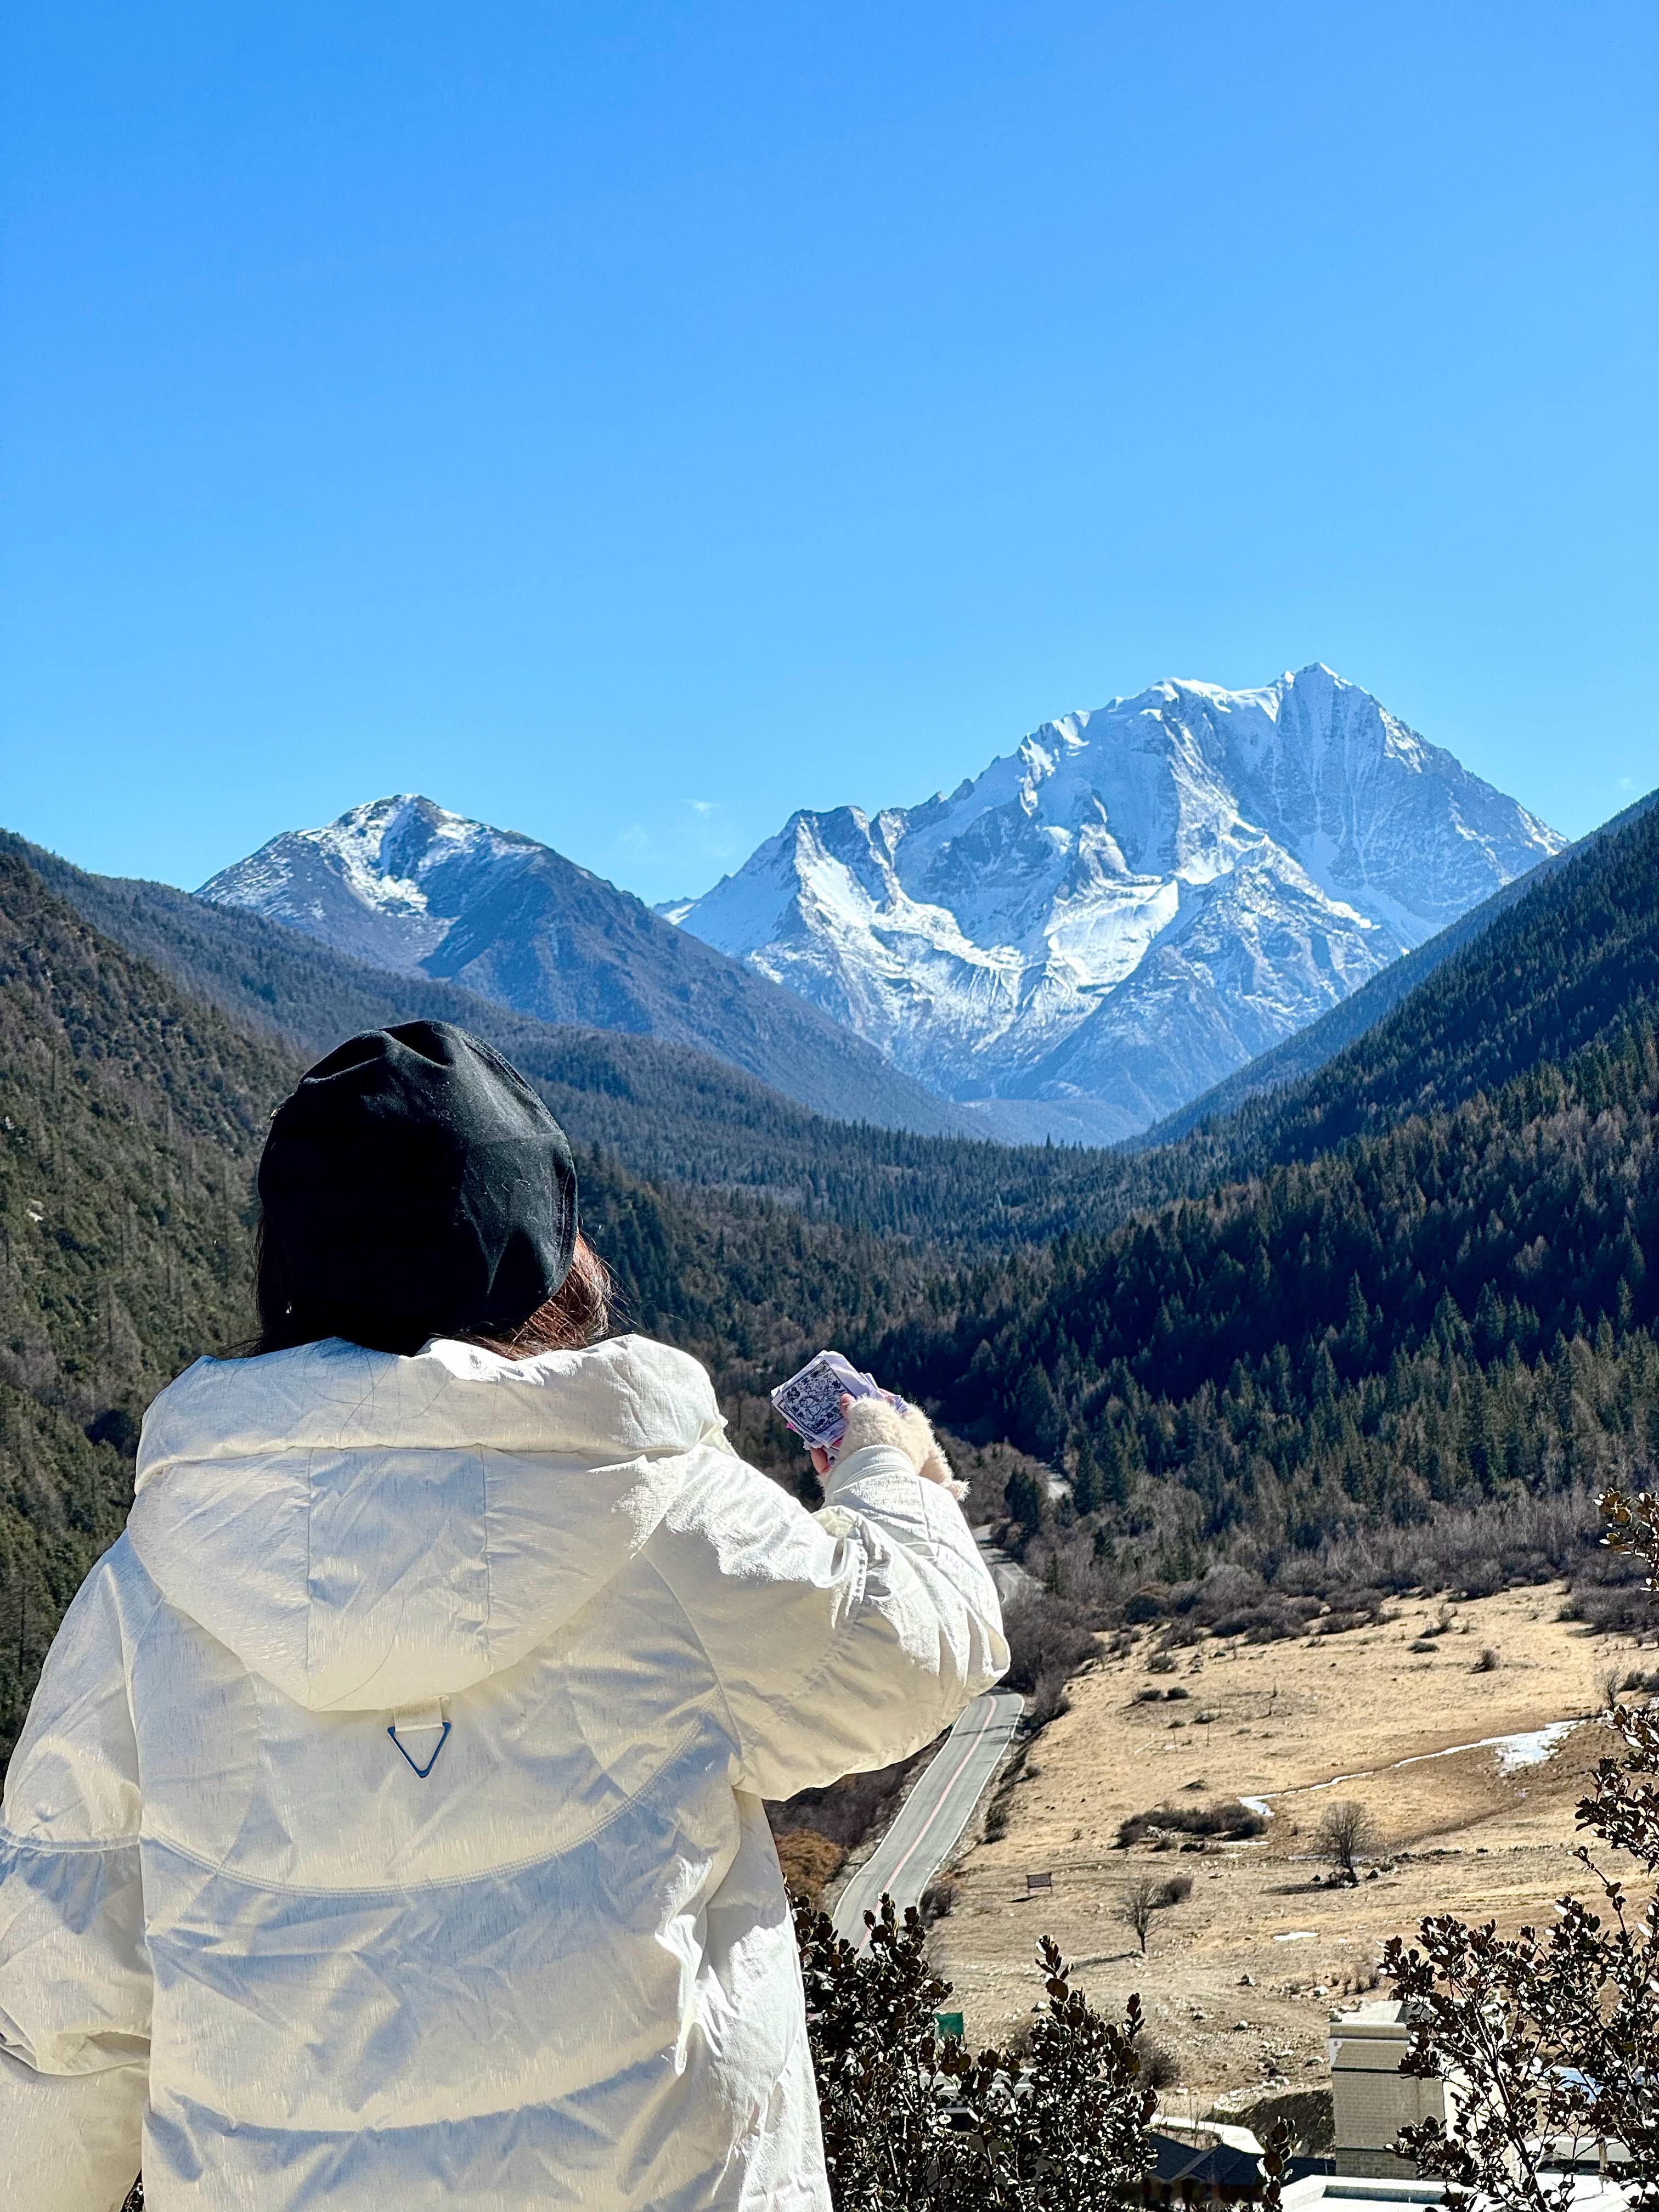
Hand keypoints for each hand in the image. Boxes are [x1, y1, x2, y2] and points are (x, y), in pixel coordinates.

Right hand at [810, 1393, 960, 1490]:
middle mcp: (904, 1453)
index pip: (900, 1409)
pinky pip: (840, 1469)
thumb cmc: (879, 1436)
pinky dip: (826, 1459)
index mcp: (916, 1432)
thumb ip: (858, 1404)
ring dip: (836, 1440)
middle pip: (875, 1431)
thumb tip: (846, 1401)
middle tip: (837, 1409)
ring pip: (855, 1451)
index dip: (880, 1398)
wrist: (872, 1478)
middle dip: (854, 1421)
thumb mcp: (869, 1410)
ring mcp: (882, 1471)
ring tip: (820, 1426)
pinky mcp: (861, 1486)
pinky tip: (814, 1447)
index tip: (861, 1393)